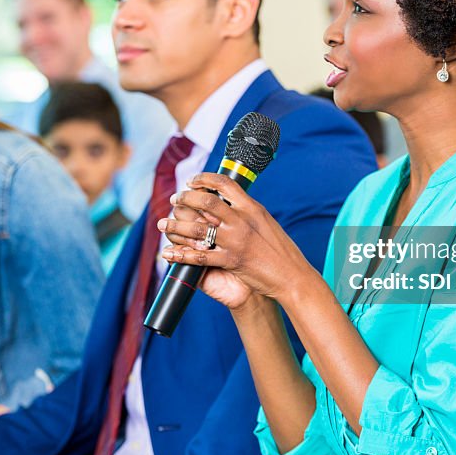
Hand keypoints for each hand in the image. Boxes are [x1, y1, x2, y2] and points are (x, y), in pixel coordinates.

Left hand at [157, 173, 315, 304]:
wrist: (291, 275)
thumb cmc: (280, 250)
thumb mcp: (265, 222)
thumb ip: (246, 212)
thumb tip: (228, 203)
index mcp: (252, 208)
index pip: (224, 184)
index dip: (204, 179)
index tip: (191, 181)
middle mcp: (242, 221)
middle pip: (206, 201)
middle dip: (185, 198)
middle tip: (174, 200)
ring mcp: (235, 241)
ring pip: (197, 228)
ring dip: (176, 225)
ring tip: (163, 224)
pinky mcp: (230, 261)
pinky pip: (199, 256)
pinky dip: (180, 254)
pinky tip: (169, 253)